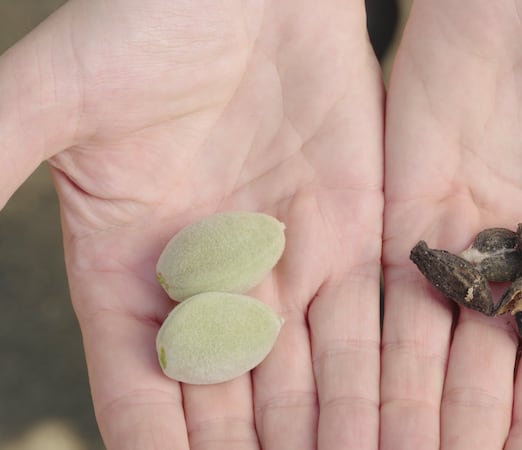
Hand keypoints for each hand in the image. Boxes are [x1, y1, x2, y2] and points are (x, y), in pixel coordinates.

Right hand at [0, 1, 381, 448]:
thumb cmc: (146, 18)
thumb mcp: (55, 92)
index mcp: (127, 269)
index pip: (141, 392)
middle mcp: (210, 281)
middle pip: (231, 403)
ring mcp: (285, 262)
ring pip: (307, 378)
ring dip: (327, 437)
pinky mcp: (352, 233)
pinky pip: (365, 324)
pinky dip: (377, 381)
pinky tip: (391, 428)